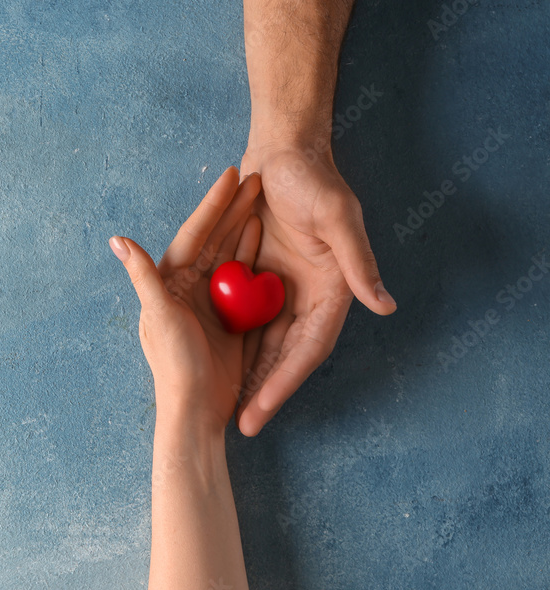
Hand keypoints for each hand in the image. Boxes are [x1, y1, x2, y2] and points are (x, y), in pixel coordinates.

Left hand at [109, 166, 262, 430]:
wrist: (195, 412)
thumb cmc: (174, 364)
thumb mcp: (159, 316)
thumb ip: (143, 276)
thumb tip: (117, 238)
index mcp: (168, 283)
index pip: (193, 234)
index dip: (212, 204)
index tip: (232, 173)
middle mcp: (187, 289)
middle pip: (214, 241)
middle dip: (233, 209)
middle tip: (256, 174)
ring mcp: (210, 304)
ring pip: (232, 256)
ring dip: (245, 228)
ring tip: (265, 197)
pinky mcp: (229, 319)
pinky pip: (245, 282)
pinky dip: (254, 260)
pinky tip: (269, 239)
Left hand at [235, 145, 396, 435]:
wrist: (285, 151)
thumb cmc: (313, 179)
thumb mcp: (338, 216)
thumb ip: (358, 262)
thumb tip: (385, 306)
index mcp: (334, 289)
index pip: (309, 349)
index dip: (285, 383)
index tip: (261, 411)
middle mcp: (312, 297)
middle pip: (286, 356)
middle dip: (265, 392)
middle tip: (241, 426)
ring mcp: (287, 290)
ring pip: (267, 345)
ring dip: (250, 375)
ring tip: (227, 410)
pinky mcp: (266, 280)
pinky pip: (251, 319)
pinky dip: (238, 344)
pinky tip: (217, 367)